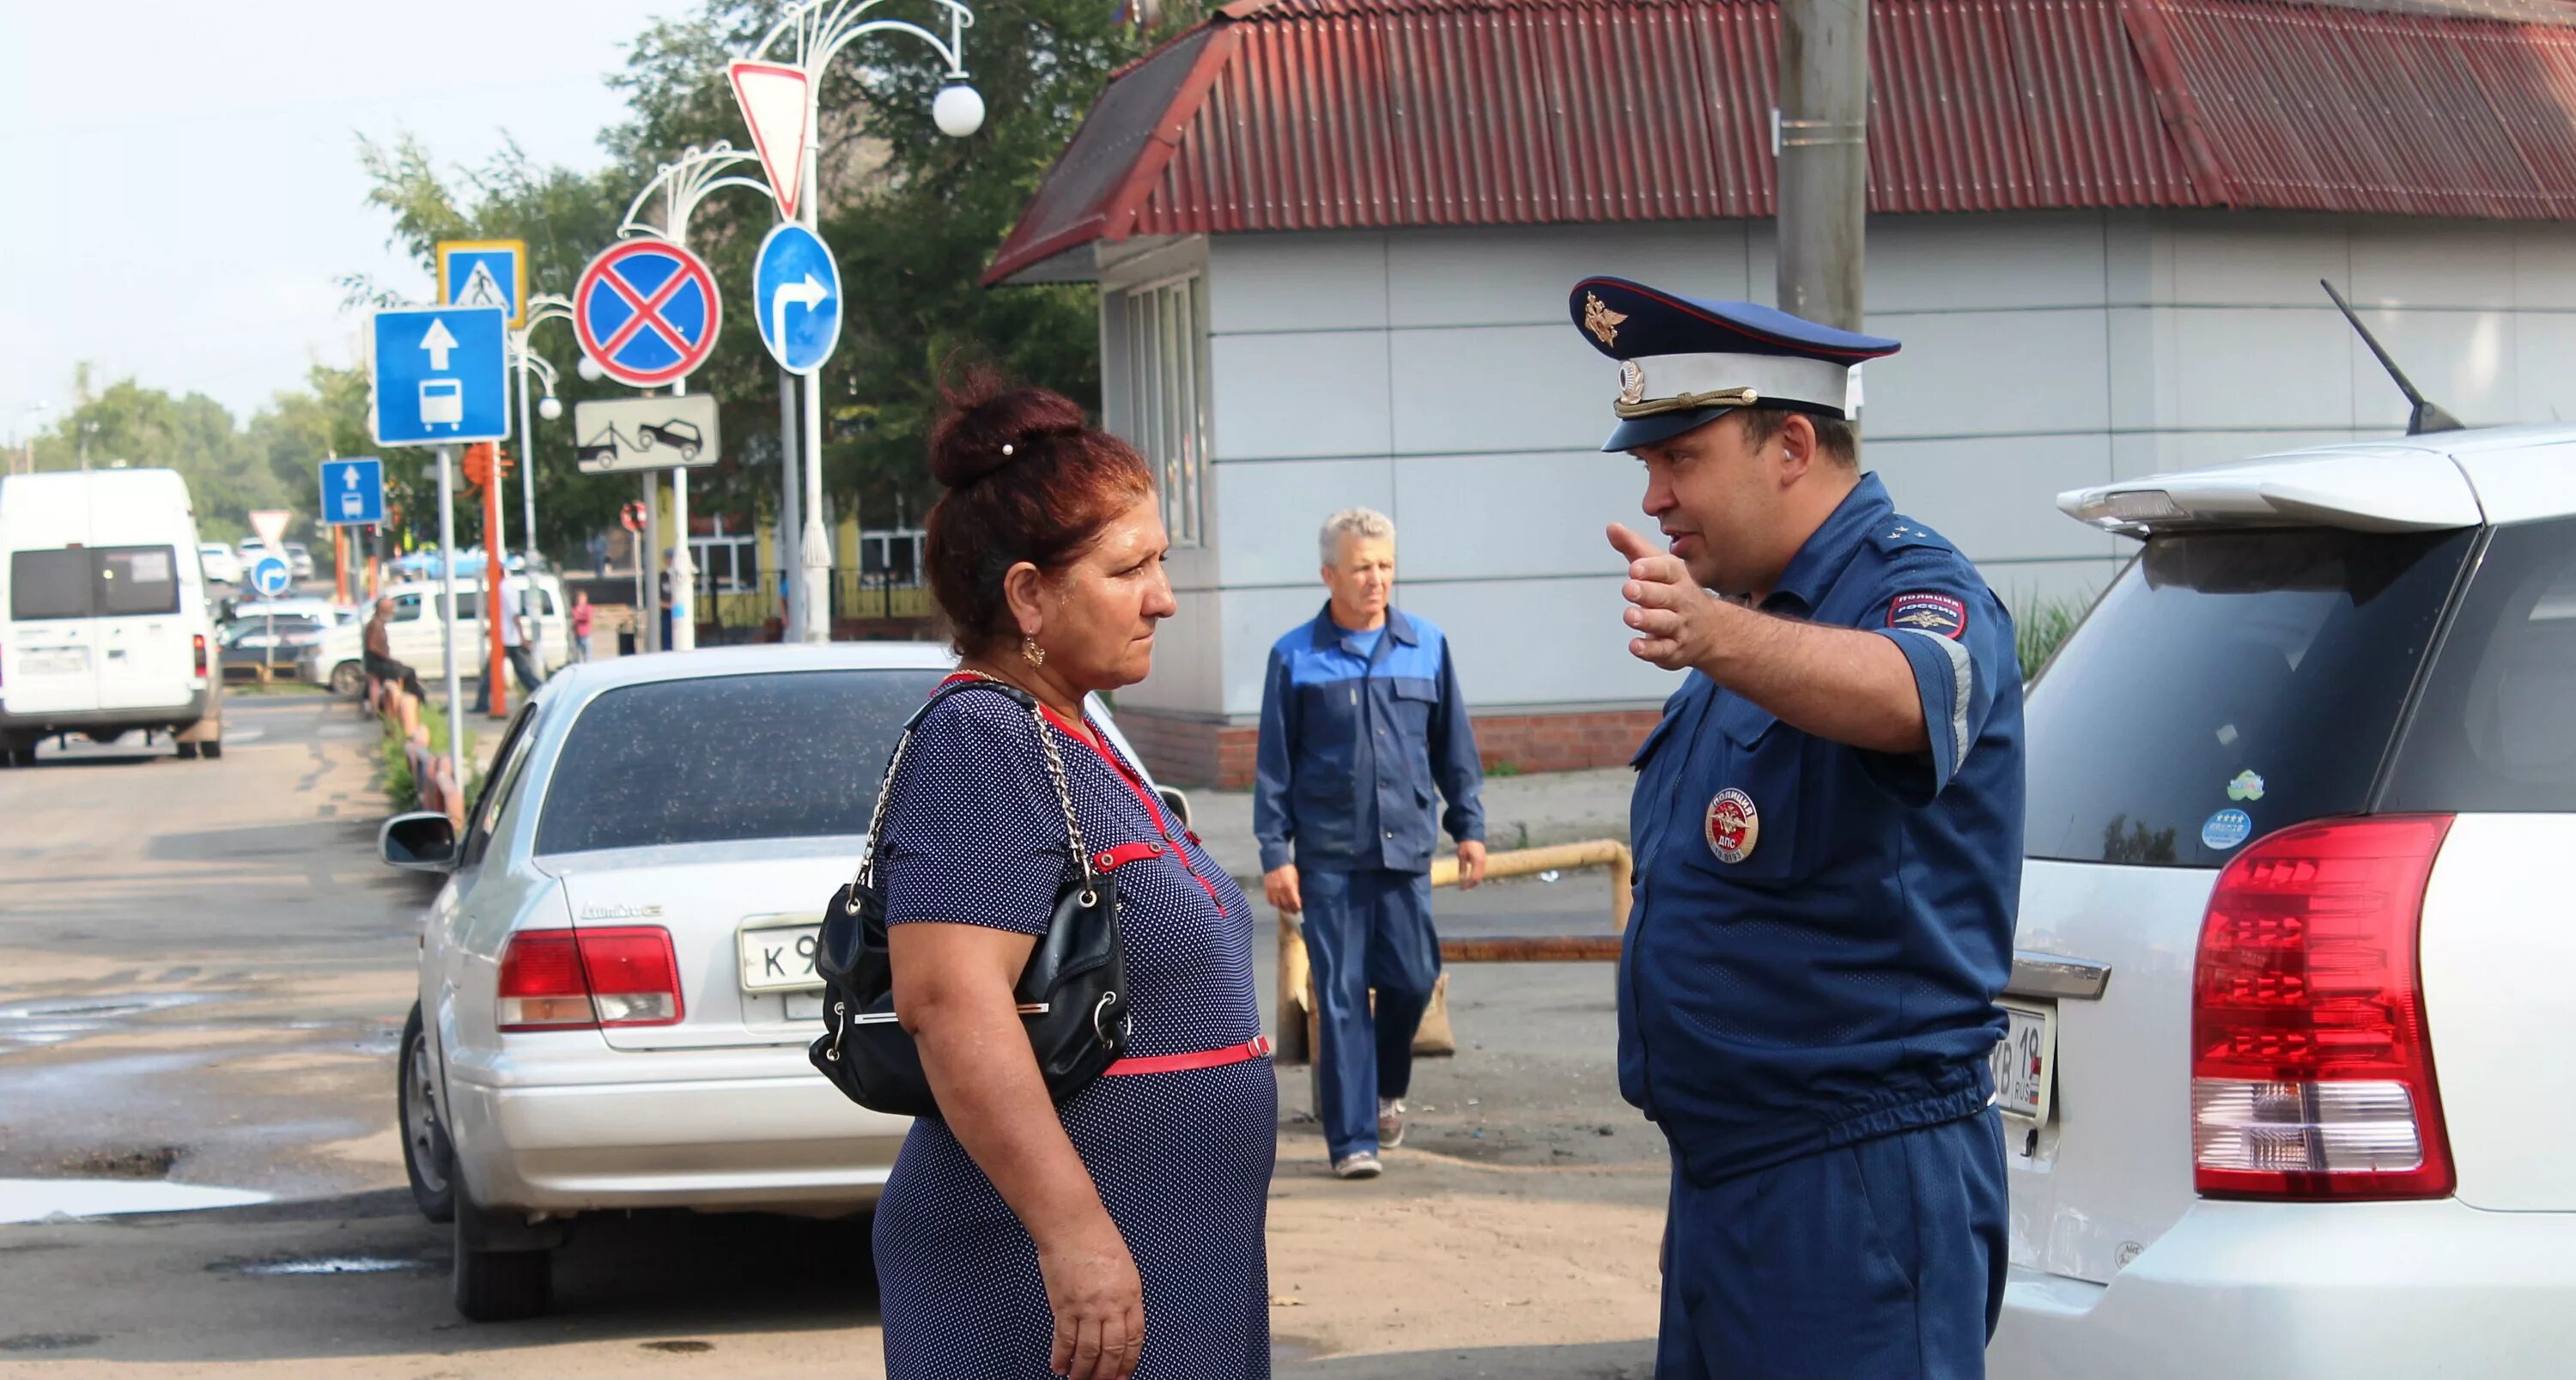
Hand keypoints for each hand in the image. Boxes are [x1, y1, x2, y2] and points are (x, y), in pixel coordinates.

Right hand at [1038, 1217, 1144, 1379]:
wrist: (1072, 1225)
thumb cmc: (1097, 1239)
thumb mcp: (1124, 1269)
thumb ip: (1123, 1297)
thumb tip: (1116, 1323)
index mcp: (1131, 1296)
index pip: (1134, 1339)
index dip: (1128, 1361)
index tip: (1123, 1375)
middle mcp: (1112, 1306)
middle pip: (1113, 1350)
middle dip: (1107, 1374)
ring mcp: (1088, 1308)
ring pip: (1088, 1351)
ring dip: (1083, 1371)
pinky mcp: (1064, 1306)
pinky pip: (1064, 1340)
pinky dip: (1061, 1357)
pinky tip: (1060, 1367)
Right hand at [1263, 864, 1301, 914]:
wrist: (1275, 861)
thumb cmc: (1288, 868)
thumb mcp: (1296, 878)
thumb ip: (1296, 888)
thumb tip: (1297, 898)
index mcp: (1290, 887)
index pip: (1294, 902)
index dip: (1297, 907)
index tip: (1299, 909)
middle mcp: (1281, 890)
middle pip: (1286, 905)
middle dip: (1291, 910)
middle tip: (1293, 911)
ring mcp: (1273, 890)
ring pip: (1277, 904)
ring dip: (1282, 908)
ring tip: (1286, 908)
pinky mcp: (1267, 889)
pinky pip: (1270, 900)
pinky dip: (1274, 903)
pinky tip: (1278, 903)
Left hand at [1455, 839, 1487, 889]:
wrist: (1473, 836)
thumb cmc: (1466, 845)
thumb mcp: (1461, 856)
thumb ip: (1462, 868)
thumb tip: (1462, 880)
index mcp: (1477, 861)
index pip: (1474, 877)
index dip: (1468, 884)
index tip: (1461, 888)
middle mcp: (1483, 863)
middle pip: (1478, 878)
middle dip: (1471, 885)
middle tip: (1462, 889)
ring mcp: (1484, 862)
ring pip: (1480, 876)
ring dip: (1473, 882)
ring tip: (1465, 886)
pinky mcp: (1483, 862)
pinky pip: (1480, 872)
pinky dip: (1475, 877)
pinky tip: (1469, 879)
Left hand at [1609, 524, 1734, 672]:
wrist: (1712, 630)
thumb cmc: (1675, 592)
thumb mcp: (1659, 567)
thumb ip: (1634, 548)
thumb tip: (1611, 527)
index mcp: (1677, 577)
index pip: (1666, 569)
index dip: (1650, 568)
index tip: (1634, 567)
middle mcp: (1681, 601)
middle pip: (1665, 595)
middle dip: (1647, 592)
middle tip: (1629, 588)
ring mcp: (1679, 626)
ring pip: (1664, 623)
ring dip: (1647, 620)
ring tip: (1631, 616)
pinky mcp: (1674, 650)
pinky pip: (1663, 650)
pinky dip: (1650, 650)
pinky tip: (1635, 646)